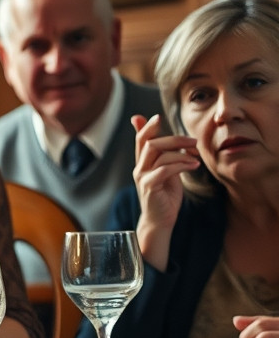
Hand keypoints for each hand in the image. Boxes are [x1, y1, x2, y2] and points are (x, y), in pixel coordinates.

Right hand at [131, 114, 198, 234]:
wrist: (161, 220)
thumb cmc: (166, 196)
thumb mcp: (168, 173)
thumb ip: (169, 157)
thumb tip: (176, 141)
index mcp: (143, 163)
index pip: (141, 139)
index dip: (147, 127)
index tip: (157, 116)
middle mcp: (139, 168)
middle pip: (151, 143)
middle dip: (174, 139)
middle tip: (194, 141)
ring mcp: (142, 177)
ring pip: (158, 154)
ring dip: (181, 152)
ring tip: (197, 155)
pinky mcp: (150, 187)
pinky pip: (165, 170)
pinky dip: (182, 165)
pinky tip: (194, 166)